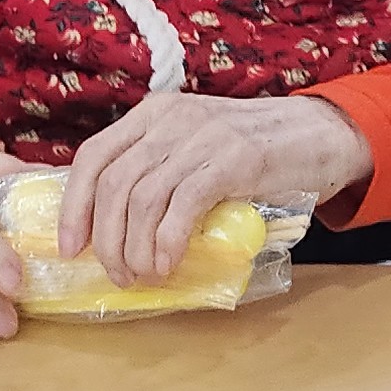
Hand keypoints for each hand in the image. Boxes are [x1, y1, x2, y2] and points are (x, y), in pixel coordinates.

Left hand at [58, 92, 368, 287]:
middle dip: (105, 238)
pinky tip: (167, 265)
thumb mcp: (194, 149)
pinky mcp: (234, 160)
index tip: (69, 247)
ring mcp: (203, 137)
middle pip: (114, 184)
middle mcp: (172, 119)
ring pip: (142, 198)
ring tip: (142, 276)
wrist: (321, 135)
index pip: (94, 156)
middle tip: (116, 274)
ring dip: (134, 248)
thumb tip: (112, 230)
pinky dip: (167, 242)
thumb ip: (159, 172)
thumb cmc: (254, 152)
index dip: (74, 206)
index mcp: (153, 114)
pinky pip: (183, 205)